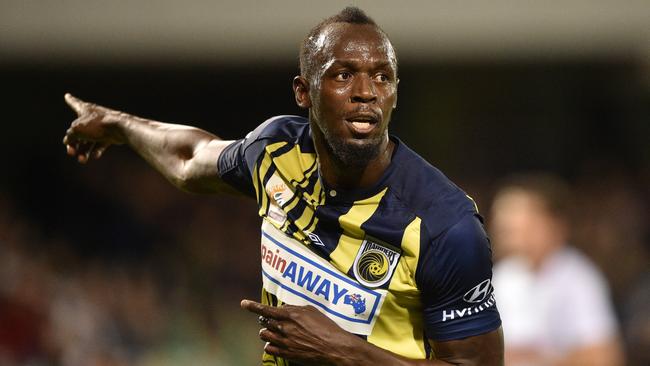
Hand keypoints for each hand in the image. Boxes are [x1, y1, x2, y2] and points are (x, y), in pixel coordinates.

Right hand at [63, 93, 125, 162]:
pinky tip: (95, 156)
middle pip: (79, 131)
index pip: (74, 103)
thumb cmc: (97, 125)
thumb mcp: (77, 130)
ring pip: (89, 140)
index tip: (67, 95)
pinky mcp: (110, 135)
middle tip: (71, 152)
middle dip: (74, 144)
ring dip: (84, 151)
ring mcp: (101, 126)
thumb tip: (67, 141)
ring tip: (82, 160)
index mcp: (84, 109)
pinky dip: (96, 150)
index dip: (70, 100)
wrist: (120, 129)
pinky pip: (100, 144)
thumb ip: (70, 135)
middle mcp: (92, 117)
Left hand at [241, 299, 361, 364]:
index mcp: (290, 315)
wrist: (333, 347)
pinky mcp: (286, 353)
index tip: (244, 304)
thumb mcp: (311, 311)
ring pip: (264, 335)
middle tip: (272, 320)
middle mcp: (284, 328)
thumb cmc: (326, 327)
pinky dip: (271, 344)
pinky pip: (269, 348)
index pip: (266, 309)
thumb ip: (295, 309)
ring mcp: (283, 342)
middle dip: (266, 320)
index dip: (252, 306)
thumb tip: (284, 308)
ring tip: (277, 331)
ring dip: (268, 332)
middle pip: (264, 322)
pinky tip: (278, 342)